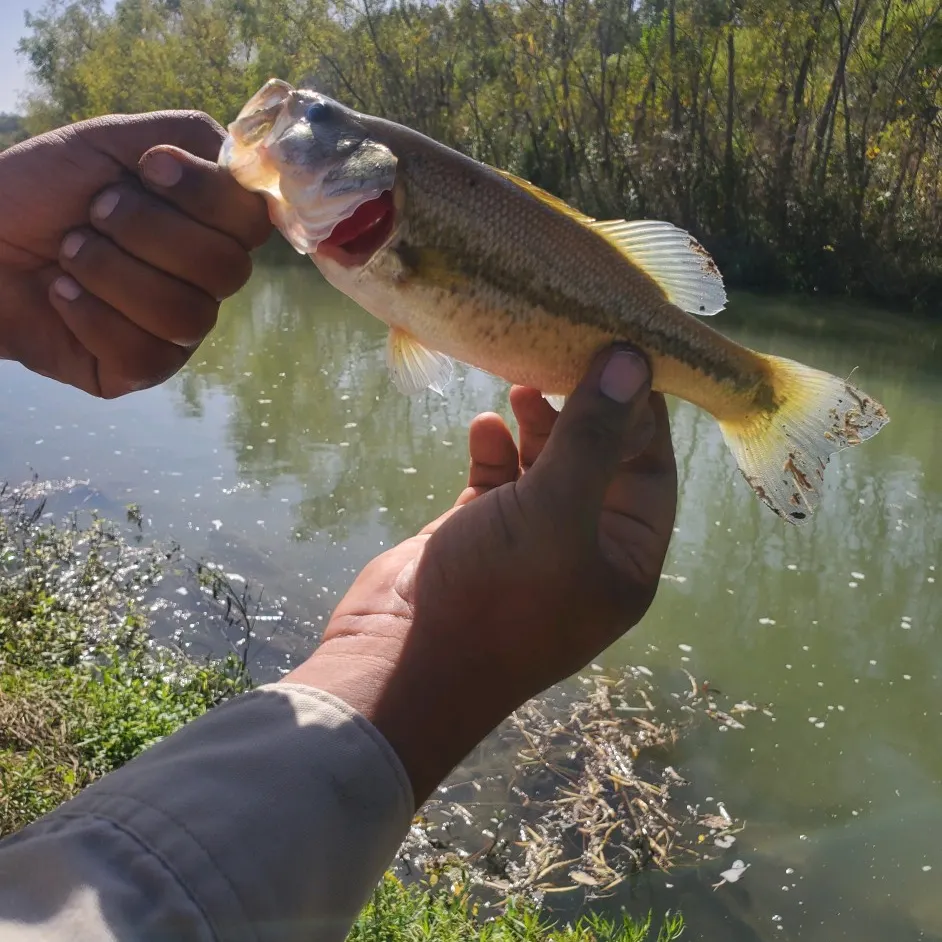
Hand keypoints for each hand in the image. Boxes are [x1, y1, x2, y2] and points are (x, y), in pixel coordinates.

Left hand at [0, 112, 270, 396]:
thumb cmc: (41, 189)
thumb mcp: (114, 142)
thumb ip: (190, 139)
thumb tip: (245, 166)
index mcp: (208, 226)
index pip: (253, 220)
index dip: (208, 196)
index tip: (149, 168)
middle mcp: (204, 282)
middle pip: (226, 270)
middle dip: (146, 231)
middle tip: (93, 213)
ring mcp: (178, 331)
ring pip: (185, 315)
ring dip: (111, 273)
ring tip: (68, 253)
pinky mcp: (141, 369)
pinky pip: (146, 354)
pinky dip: (91, 316)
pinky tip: (61, 295)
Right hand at [286, 347, 677, 804]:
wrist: (401, 662)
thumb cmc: (496, 594)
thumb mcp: (556, 511)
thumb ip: (594, 436)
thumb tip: (634, 359)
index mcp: (625, 556)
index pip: (651, 469)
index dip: (640, 412)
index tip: (621, 351)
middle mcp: (585, 546)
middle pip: (598, 460)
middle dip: (584, 409)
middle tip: (563, 354)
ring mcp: (529, 539)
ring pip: (546, 464)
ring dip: (538, 423)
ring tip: (523, 381)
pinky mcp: (479, 532)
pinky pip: (497, 479)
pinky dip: (493, 449)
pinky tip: (482, 427)